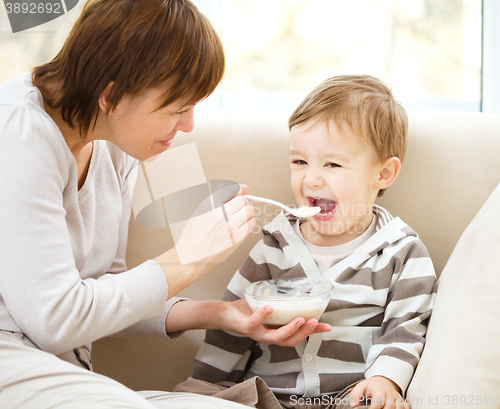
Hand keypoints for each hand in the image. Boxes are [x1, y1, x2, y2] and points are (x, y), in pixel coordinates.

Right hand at [155, 184, 255, 297]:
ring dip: (247, 211)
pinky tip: (243, 225)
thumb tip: (223, 187)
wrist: (190, 257)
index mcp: (210, 205)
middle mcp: (221, 214)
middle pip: (242, 200)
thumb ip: (213, 199)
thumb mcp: (199, 212)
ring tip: (241, 216)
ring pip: (250, 211)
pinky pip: (251, 224)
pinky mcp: (237, 238)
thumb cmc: (192, 236)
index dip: (241, 188)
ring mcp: (230, 226)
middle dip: (243, 201)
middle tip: (240, 207)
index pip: (231, 190)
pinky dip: (250, 222)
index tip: (245, 189)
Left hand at [216, 299, 331, 346]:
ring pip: (275, 338)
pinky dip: (262, 315)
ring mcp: (257, 333)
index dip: (313, 333)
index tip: (328, 327)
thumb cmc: (250, 310)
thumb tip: (303, 296)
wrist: (226, 312)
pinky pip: (255, 323)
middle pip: (290, 341)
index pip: (298, 336)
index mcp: (277, 333)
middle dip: (304, 332)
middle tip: (314, 321)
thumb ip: (285, 306)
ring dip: (289, 329)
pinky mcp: (245, 327)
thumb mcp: (272, 308)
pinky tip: (269, 307)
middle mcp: (268, 337)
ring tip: (299, 318)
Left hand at [350, 377, 408, 408]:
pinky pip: (406, 408)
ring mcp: (397, 398)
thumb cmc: (372, 386)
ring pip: (399, 408)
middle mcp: (390, 394)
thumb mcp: (361, 386)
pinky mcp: (402, 402)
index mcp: (379, 390)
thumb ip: (355, 395)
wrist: (383, 381)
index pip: (378, 401)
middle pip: (389, 407)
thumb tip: (353, 405)